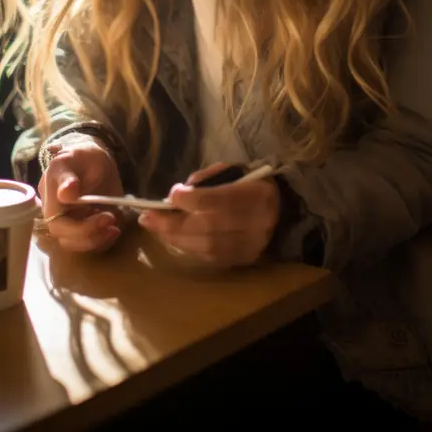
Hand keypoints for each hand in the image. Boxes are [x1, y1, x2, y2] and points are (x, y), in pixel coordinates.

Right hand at [39, 137, 124, 252]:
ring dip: (95, 240)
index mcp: (51, 190)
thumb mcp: (80, 156)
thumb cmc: (86, 156)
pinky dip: (100, 241)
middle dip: (89, 233)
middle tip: (112, 220)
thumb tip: (65, 193)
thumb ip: (70, 175)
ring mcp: (65, 220)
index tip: (107, 215)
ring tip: (115, 228)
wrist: (94, 162)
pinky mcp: (78, 228)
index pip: (56, 219)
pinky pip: (84, 242)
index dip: (79, 226)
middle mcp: (53, 209)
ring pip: (72, 243)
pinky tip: (114, 230)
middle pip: (63, 235)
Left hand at [138, 163, 280, 266]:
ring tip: (155, 228)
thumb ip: (208, 180)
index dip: (190, 199)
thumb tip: (179, 194)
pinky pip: (211, 258)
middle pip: (208, 228)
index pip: (218, 200)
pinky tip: (174, 238)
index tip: (171, 195)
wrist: (285, 211)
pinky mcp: (244, 260)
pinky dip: (189, 247)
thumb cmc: (253, 185)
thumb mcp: (235, 171)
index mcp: (256, 194)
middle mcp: (256, 223)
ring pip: (206, 247)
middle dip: (172, 224)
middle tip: (147, 218)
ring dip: (175, 238)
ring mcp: (251, 246)